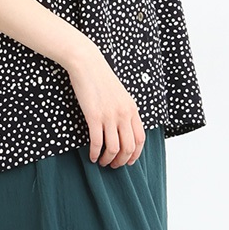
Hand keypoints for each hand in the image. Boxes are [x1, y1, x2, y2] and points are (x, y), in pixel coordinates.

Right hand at [65, 43, 145, 168]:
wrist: (87, 64)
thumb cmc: (101, 78)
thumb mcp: (121, 95)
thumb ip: (125, 111)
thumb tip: (123, 129)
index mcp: (132, 109)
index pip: (140, 139)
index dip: (135, 154)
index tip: (128, 161)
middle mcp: (124, 114)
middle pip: (129, 147)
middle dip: (122, 161)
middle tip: (114, 165)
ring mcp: (109, 116)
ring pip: (113, 148)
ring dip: (108, 160)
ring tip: (102, 162)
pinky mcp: (94, 116)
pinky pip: (97, 142)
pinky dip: (95, 153)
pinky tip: (92, 156)